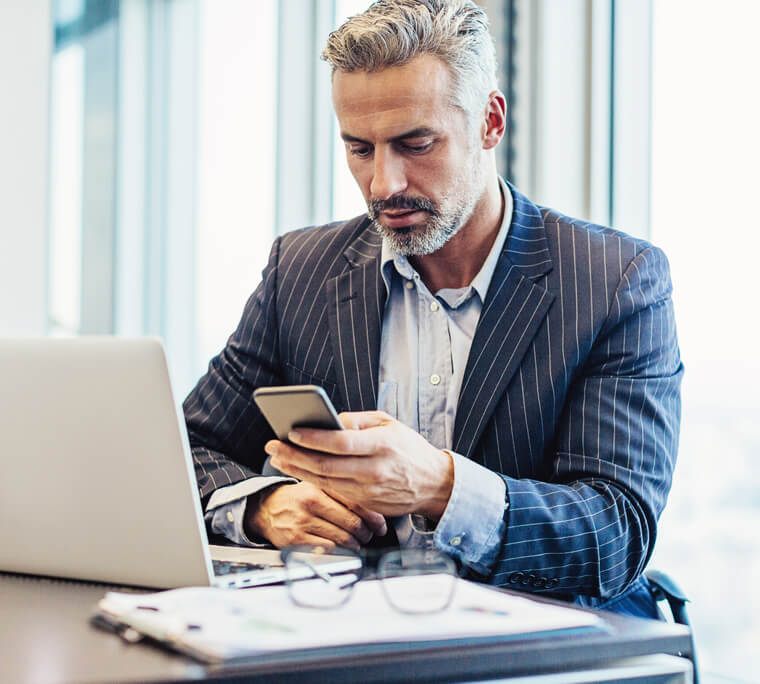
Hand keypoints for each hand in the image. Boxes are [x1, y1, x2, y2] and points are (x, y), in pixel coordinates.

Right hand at [244, 481, 386, 550]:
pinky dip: (341, 552)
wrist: (266, 509)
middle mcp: (311, 502)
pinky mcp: (296, 541)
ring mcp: (303, 522)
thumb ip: (341, 493)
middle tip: (371, 535)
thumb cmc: (298, 498)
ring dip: (356, 544)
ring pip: (343, 538)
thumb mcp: (318, 486)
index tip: (381, 524)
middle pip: (352, 522)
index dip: (373, 516)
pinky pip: (329, 550)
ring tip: (358, 542)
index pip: (355, 501)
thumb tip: (374, 508)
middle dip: (366, 533)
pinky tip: (344, 549)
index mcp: (320, 486)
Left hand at [265, 411, 453, 518]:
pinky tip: (299, 470)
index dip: (314, 438)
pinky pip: (334, 491)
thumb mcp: (390, 424)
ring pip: (325, 482)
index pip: (341, 442)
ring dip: (297, 470)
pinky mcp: (366, 504)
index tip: (293, 431)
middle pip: (326, 465)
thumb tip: (329, 419)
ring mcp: (370, 491)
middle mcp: (376, 470)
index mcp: (383, 445)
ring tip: (279, 458)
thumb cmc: (410, 450)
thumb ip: (359, 421)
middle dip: (295, 455)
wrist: (434, 484)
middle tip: (274, 446)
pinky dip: (314, 481)